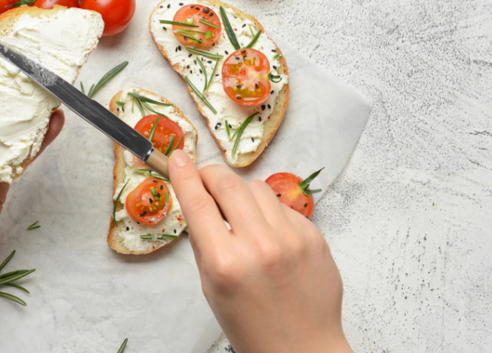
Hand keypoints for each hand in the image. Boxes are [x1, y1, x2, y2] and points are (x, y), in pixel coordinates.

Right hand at [167, 151, 351, 352]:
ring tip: (239, 215)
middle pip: (228, 183)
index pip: (197, 202)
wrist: (302, 348)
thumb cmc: (252, 325)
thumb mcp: (212, 287)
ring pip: (257, 188)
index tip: (178, 158)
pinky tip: (267, 235)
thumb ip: (204, 242)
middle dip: (211, 174)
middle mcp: (259, 245)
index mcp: (224, 263)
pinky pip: (282, 207)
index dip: (184, 175)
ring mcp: (291, 238)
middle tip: (204, 178)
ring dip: (240, 192)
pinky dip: (268, 212)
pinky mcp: (313, 236)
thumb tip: (197, 200)